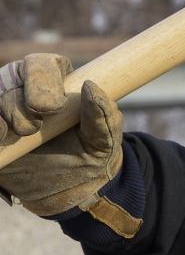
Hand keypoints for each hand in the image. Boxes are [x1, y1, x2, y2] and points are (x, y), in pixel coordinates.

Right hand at [0, 54, 123, 216]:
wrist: (66, 192)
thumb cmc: (90, 156)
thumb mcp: (104, 138)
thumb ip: (103, 114)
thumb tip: (90, 85)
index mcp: (58, 84)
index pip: (42, 63)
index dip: (42, 78)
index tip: (53, 108)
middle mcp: (27, 92)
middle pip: (11, 74)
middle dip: (18, 99)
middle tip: (34, 127)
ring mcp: (5, 112)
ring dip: (3, 112)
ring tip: (19, 135)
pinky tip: (2, 138)